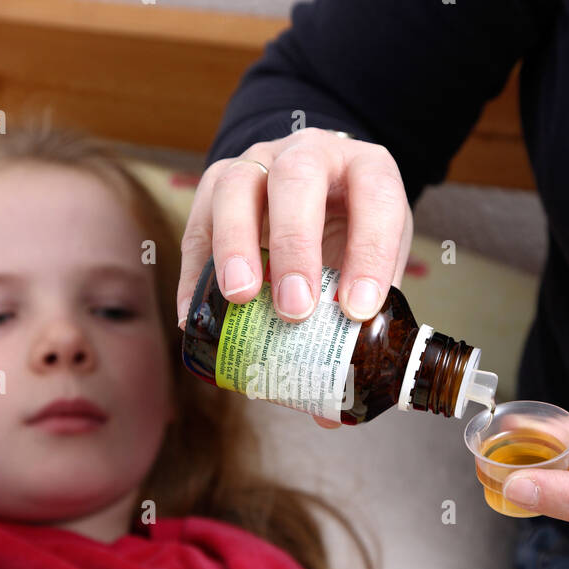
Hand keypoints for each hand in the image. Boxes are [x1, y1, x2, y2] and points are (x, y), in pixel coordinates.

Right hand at [176, 128, 413, 428]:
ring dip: (234, 247)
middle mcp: (309, 154)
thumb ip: (360, 323)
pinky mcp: (216, 185)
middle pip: (296, 179)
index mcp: (366, 169)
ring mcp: (258, 163)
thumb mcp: (375, 259)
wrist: (319, 182)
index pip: (375, 199)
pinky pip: (196, 223)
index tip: (358, 311)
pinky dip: (193, 273)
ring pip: (234, 186)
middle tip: (294, 309)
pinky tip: (193, 316)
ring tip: (239, 300)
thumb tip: (330, 415)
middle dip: (294, 246)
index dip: (369, 254)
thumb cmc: (351, 227)